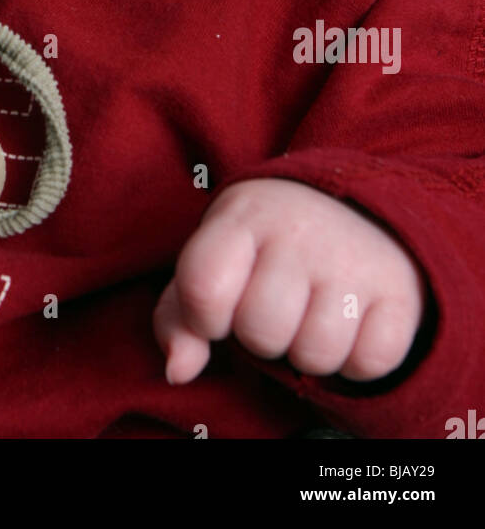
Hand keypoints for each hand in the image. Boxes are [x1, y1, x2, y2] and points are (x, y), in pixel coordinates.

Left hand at [153, 178, 428, 383]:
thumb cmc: (265, 246)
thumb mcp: (215, 259)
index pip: (203, 287)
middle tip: (277, 305)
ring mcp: (353, 257)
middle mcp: (300, 229)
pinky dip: (356, 360)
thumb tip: (178, 372)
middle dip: (262, 336)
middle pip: (261, 331)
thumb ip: (180, 316)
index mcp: (244, 214)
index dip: (206, 318)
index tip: (222, 307)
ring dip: (308, 352)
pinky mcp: (400, 289)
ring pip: (316, 355)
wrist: (355, 205)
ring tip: (311, 313)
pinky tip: (349, 323)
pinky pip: (368, 363)